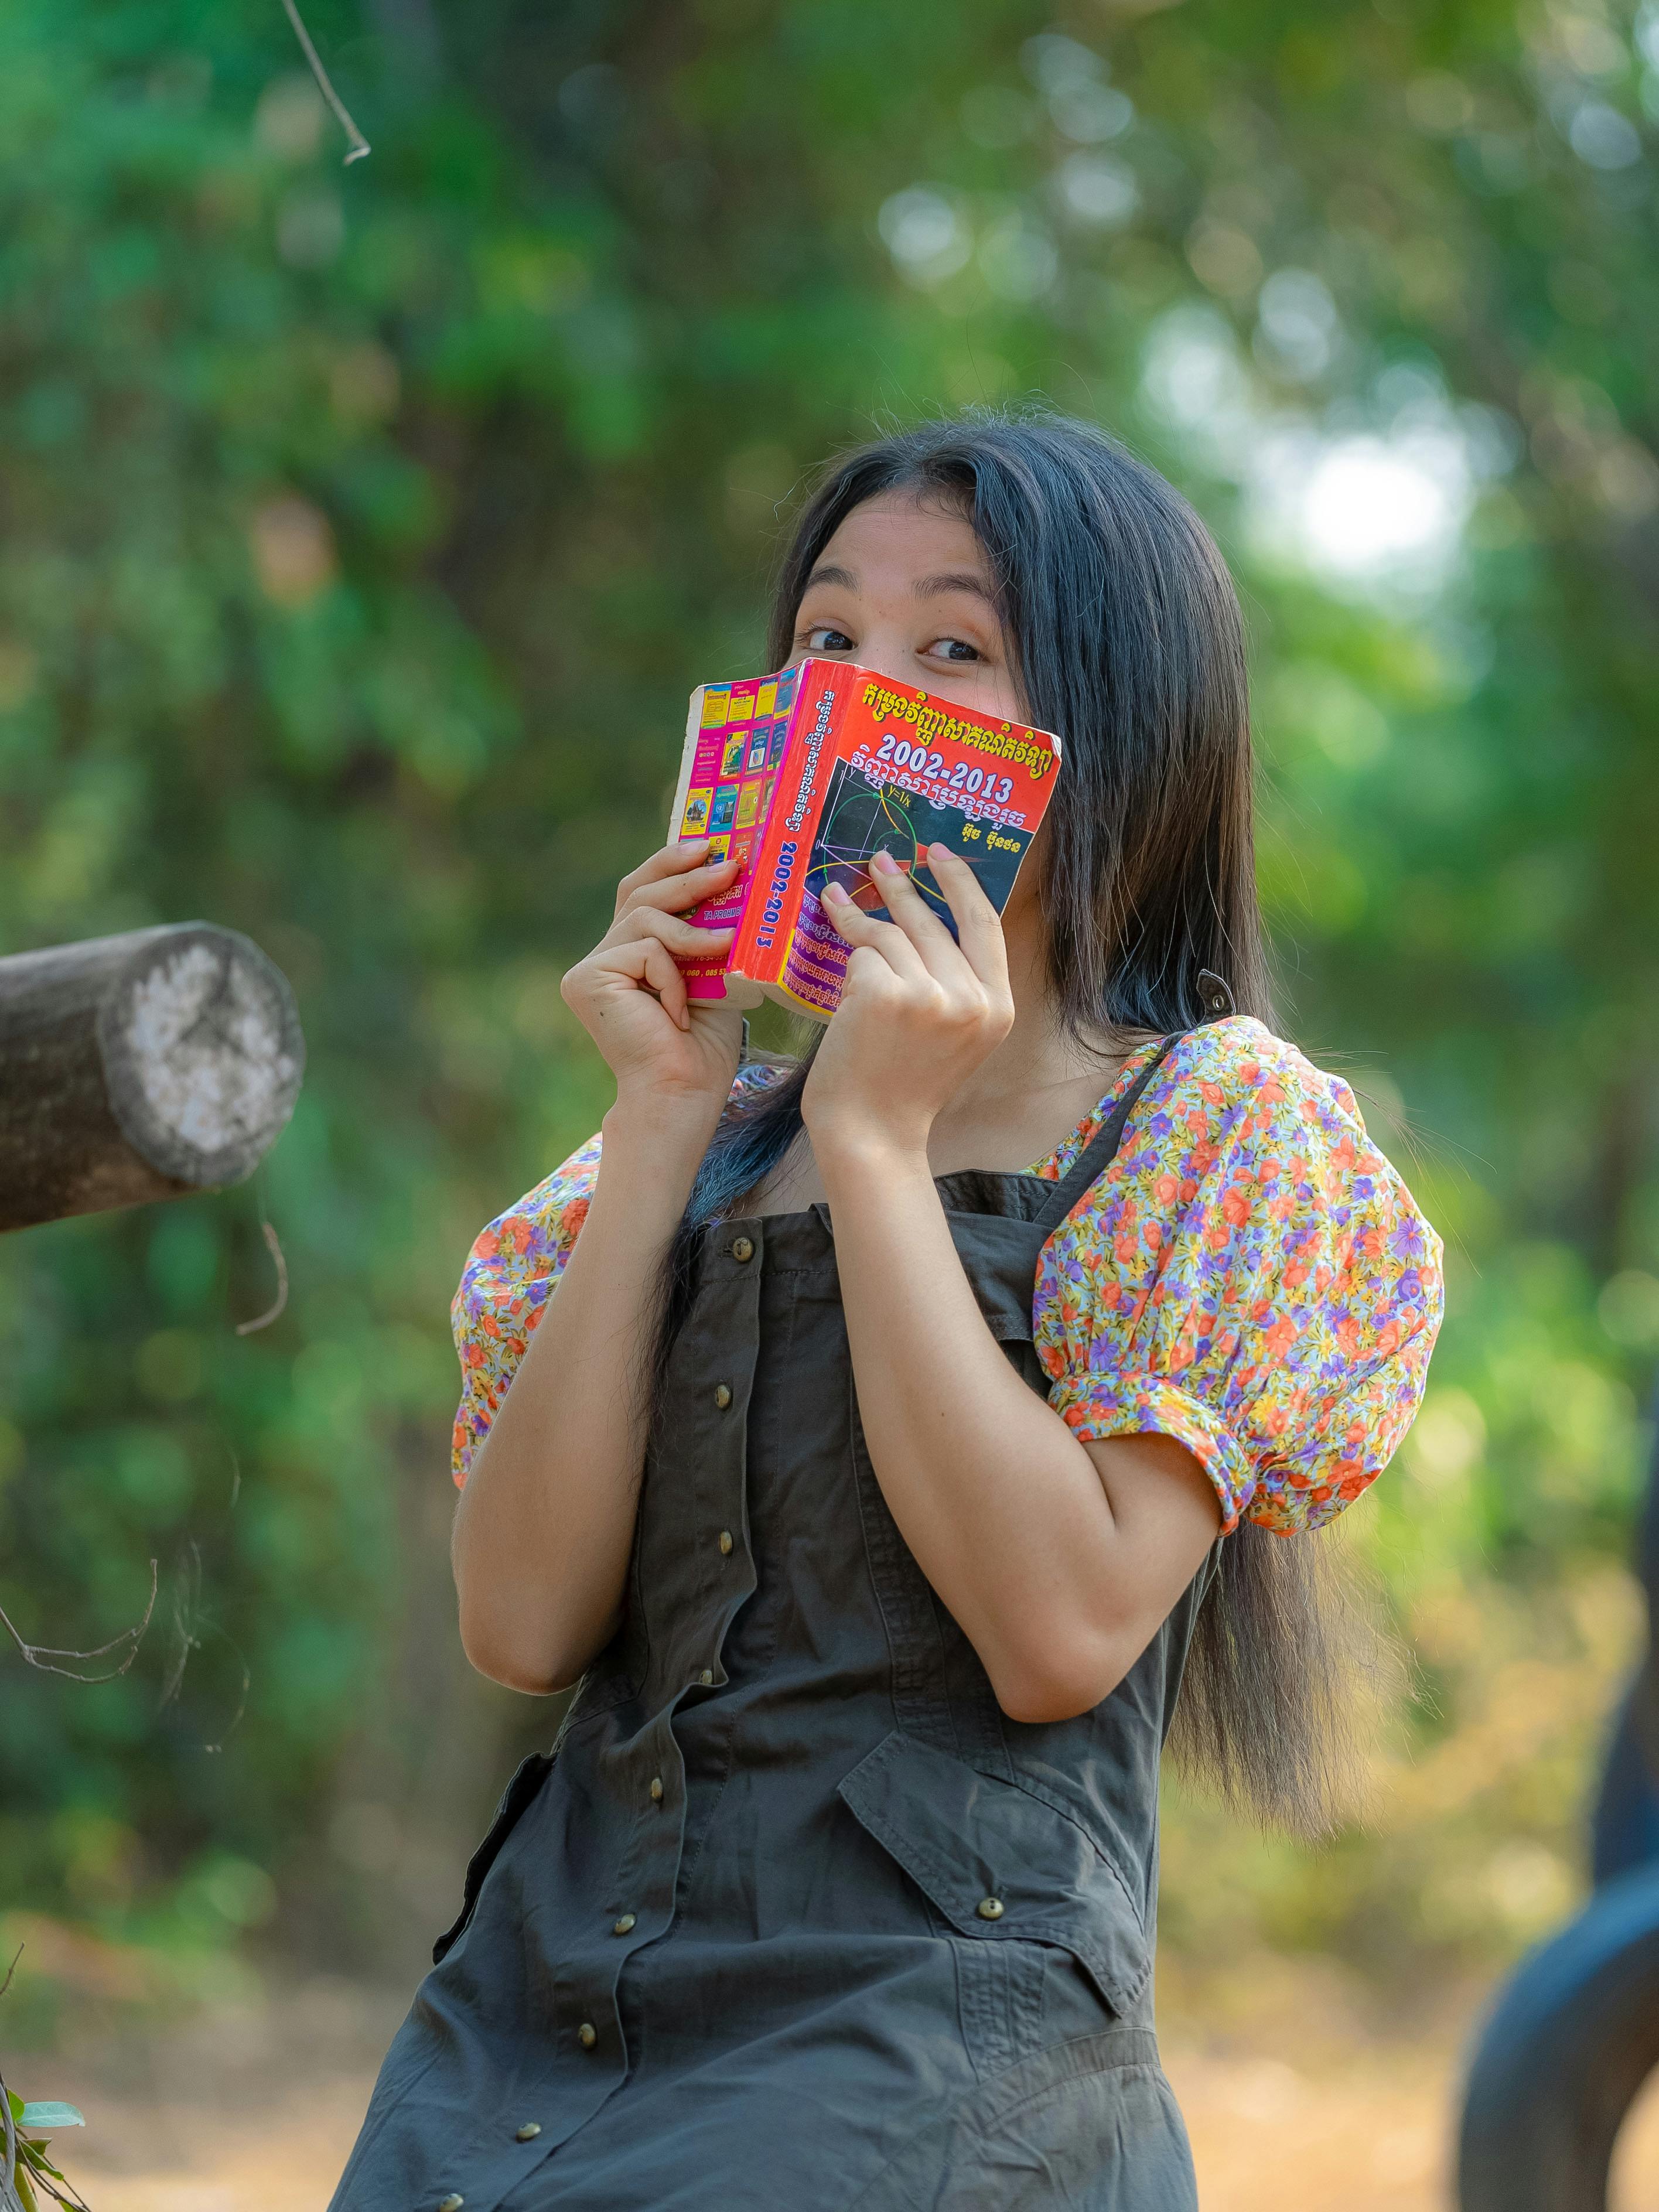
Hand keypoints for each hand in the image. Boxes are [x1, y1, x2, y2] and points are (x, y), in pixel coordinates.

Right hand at [561, 838, 744, 1119]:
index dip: (671, 862)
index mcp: (628, 953)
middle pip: (639, 893)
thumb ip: (707, 932)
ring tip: (727, 945)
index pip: (642, 891)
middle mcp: (602, 956)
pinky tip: (679, 1010)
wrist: (683, 1093)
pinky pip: (644, 949)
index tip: (710, 844)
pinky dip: (673, 975)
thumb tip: (732, 876)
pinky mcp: (587, 978)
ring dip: (692, 931)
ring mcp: (590, 967)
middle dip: (688, 876)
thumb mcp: (712, 973)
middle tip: (731, 866)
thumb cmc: (703, 1045)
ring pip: (644, 916)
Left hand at [802, 844, 1013, 1157]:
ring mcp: (929, 996)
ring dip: (859, 916)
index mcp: (998, 1008)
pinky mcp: (885, 994)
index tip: (940, 853)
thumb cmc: (903, 1087)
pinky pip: (862, 953)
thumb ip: (953, 982)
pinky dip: (846, 959)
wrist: (872, 1133)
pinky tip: (839, 970)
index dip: (961, 882)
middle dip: (902, 884)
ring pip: (890, 934)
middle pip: (933, 920)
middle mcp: (971, 999)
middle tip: (881, 860)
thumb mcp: (951, 1035)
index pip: (985, 925)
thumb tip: (924, 915)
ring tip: (837, 899)